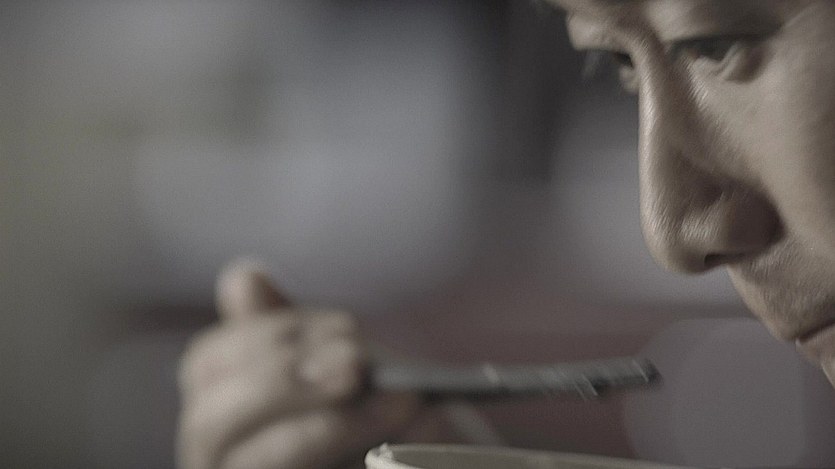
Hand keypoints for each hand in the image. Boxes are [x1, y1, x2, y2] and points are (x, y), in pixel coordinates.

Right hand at [176, 261, 421, 468]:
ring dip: (330, 426)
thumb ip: (289, 335)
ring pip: (255, 463)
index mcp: (225, 413)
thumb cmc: (386, 419)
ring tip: (404, 401)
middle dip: (288, 383)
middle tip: (359, 365)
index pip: (209, 365)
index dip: (272, 338)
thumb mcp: (344, 372)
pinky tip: (415, 439)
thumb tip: (243, 277)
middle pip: (210, 424)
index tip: (348, 329)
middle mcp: (224, 460)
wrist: (435, 462)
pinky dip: (357, 451)